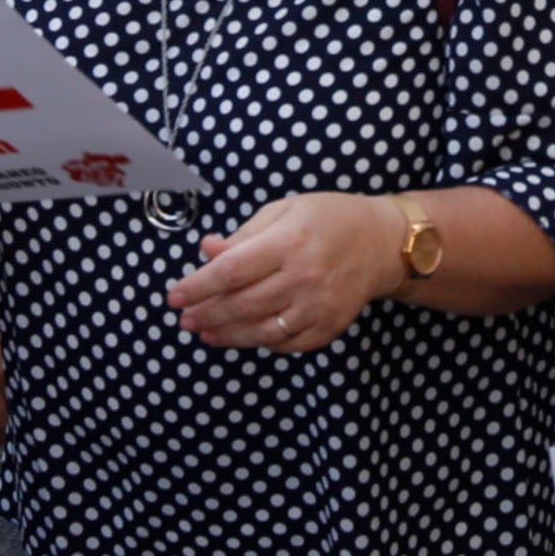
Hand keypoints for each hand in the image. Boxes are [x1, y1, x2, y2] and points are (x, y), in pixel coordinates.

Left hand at [167, 192, 403, 350]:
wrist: (381, 242)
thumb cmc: (327, 219)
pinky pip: (287, 344)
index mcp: (289, 242)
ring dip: (227, 335)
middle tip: (184, 317)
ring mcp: (318, 306)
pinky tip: (243, 336)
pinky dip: (262, 344)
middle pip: (242, 305)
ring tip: (203, 331)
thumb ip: (244, 235)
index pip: (232, 271)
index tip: (174, 295)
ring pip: (262, 331)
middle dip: (206, 314)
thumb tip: (206, 251)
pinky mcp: (330, 326)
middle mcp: (304, 277)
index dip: (198, 286)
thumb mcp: (284, 211)